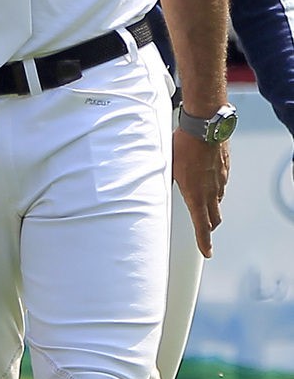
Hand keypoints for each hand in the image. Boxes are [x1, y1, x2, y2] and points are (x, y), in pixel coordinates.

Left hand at [172, 129, 228, 257]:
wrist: (206, 126)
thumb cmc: (183, 145)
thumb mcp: (166, 165)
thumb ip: (164, 181)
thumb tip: (153, 187)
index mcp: (196, 194)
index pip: (202, 226)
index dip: (204, 242)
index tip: (207, 252)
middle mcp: (211, 191)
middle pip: (214, 218)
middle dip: (209, 228)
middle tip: (205, 232)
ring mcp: (220, 180)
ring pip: (218, 200)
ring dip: (211, 207)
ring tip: (202, 204)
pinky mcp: (225, 169)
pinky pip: (221, 185)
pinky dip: (215, 189)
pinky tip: (207, 181)